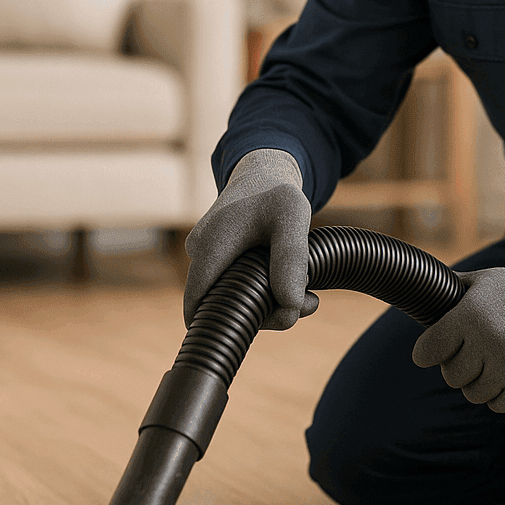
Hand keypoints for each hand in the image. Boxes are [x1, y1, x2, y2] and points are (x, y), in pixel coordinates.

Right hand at [183, 149, 316, 330]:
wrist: (264, 173)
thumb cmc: (278, 192)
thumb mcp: (294, 215)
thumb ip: (292, 257)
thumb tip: (290, 304)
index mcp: (210, 245)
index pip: (196, 303)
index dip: (216, 326)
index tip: (258, 331)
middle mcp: (200, 251)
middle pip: (221, 305)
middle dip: (266, 313)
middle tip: (308, 303)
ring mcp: (206, 254)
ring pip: (232, 296)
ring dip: (269, 302)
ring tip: (308, 291)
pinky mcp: (217, 257)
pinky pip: (235, 283)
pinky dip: (262, 289)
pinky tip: (292, 283)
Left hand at [411, 247, 504, 412]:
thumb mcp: (483, 280)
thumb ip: (450, 289)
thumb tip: (416, 290)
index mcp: (470, 314)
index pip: (428, 350)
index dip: (427, 352)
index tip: (431, 353)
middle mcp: (487, 340)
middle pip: (451, 376)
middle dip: (459, 366)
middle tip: (474, 353)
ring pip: (474, 394)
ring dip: (480, 382)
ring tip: (493, 363)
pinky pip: (499, 405)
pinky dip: (500, 395)